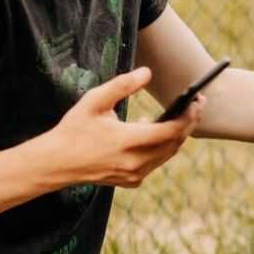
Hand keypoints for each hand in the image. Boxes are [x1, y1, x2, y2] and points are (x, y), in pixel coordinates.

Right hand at [44, 67, 203, 188]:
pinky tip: (154, 131)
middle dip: (189, 123)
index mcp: (127, 142)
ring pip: (168, 154)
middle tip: (196, 105)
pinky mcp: (132, 181)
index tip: (197, 101)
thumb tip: (147, 72)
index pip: (170, 131)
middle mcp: (134, 162)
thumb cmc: (74, 128)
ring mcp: (134, 175)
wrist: (56, 163)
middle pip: (175, 143)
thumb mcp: (94, 101)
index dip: (188, 116)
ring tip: (181, 114)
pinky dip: (161, 147)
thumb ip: (122, 85)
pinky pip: (156, 162)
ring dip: (177, 135)